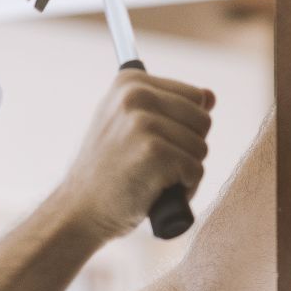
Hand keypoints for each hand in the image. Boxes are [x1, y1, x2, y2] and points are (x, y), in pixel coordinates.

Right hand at [54, 69, 214, 243]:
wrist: (80, 210)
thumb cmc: (110, 170)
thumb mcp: (131, 125)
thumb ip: (169, 106)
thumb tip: (210, 96)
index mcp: (130, 81)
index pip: (194, 97)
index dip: (183, 127)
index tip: (150, 141)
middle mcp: (135, 94)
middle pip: (203, 120)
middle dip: (187, 148)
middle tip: (152, 164)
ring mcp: (143, 122)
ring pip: (201, 147)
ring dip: (184, 171)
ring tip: (152, 178)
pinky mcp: (154, 152)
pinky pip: (196, 170)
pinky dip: (184, 189)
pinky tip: (155, 191)